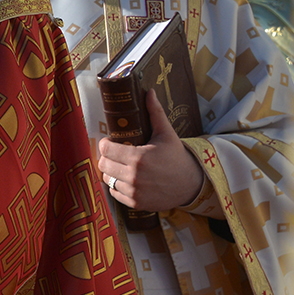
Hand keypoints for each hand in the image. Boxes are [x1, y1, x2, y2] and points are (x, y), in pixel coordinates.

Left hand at [98, 89, 204, 211]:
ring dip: (111, 172)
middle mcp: (133, 176)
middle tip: (115, 153)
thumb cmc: (176, 156)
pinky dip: (117, 186)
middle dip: (107, 157)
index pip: (105, 149)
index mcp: (138, 157)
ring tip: (120, 165)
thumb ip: (154, 112)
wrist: (190, 183)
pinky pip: (114, 193)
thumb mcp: (166, 133)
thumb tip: (148, 91)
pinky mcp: (135, 203)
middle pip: (103, 164)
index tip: (111, 142)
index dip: (105, 143)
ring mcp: (133, 192)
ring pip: (107, 179)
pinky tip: (126, 179)